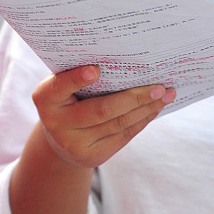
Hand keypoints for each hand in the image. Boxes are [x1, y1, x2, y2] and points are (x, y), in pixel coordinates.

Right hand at [32, 65, 174, 169]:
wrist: (61, 139)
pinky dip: (144, 119)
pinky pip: (124, 135)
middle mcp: (56, 123)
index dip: (76, 79)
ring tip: (167, 94)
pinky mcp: (93, 156)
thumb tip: (128, 57)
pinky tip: (157, 107)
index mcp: (46, 98)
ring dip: (147, 107)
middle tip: (159, 85)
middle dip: (134, 97)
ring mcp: (74, 144)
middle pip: (101, 110)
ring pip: (119, 123)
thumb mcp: (66, 86)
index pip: (59, 87)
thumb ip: (83, 73)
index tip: (96, 69)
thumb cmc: (70, 99)